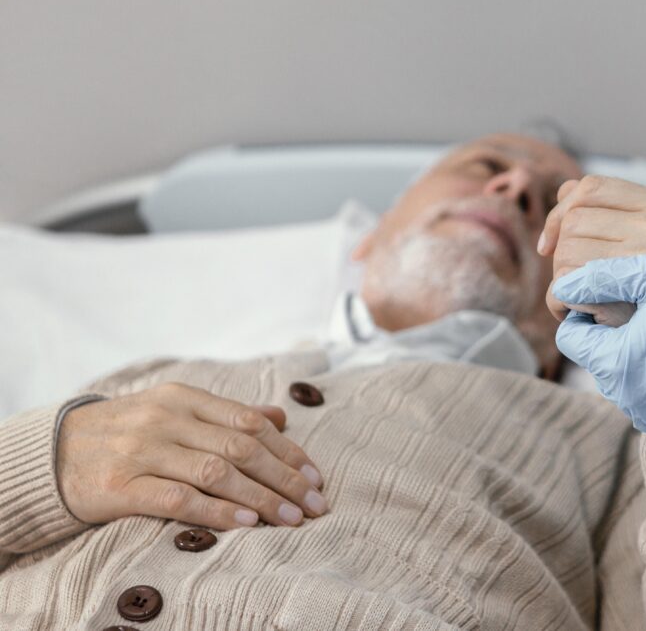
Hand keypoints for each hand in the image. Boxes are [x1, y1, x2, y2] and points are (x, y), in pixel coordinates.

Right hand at [57, 382, 327, 528]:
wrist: (52, 451)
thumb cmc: (127, 431)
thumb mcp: (175, 410)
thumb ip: (226, 414)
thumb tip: (279, 417)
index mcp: (185, 398)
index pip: (250, 423)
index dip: (289, 452)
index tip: (317, 477)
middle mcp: (167, 419)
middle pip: (242, 448)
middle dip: (286, 479)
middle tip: (315, 504)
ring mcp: (143, 451)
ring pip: (216, 473)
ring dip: (261, 499)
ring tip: (291, 519)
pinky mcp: (120, 486)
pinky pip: (178, 499)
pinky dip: (216, 512)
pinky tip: (245, 524)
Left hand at [539, 176, 645, 323]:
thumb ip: (618, 215)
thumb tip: (564, 193)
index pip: (593, 187)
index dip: (561, 211)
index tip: (550, 244)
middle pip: (575, 219)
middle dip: (560, 251)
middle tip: (572, 281)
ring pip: (567, 251)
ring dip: (560, 279)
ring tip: (576, 300)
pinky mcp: (632, 292)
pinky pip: (567, 282)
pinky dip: (558, 300)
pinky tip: (572, 313)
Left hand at [552, 253, 645, 442]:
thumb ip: (604, 277)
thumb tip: (564, 284)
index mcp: (615, 363)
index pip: (571, 336)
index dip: (585, 308)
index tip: (611, 292)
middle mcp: (626, 398)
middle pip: (597, 358)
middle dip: (610, 332)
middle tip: (644, 306)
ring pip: (624, 378)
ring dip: (636, 354)